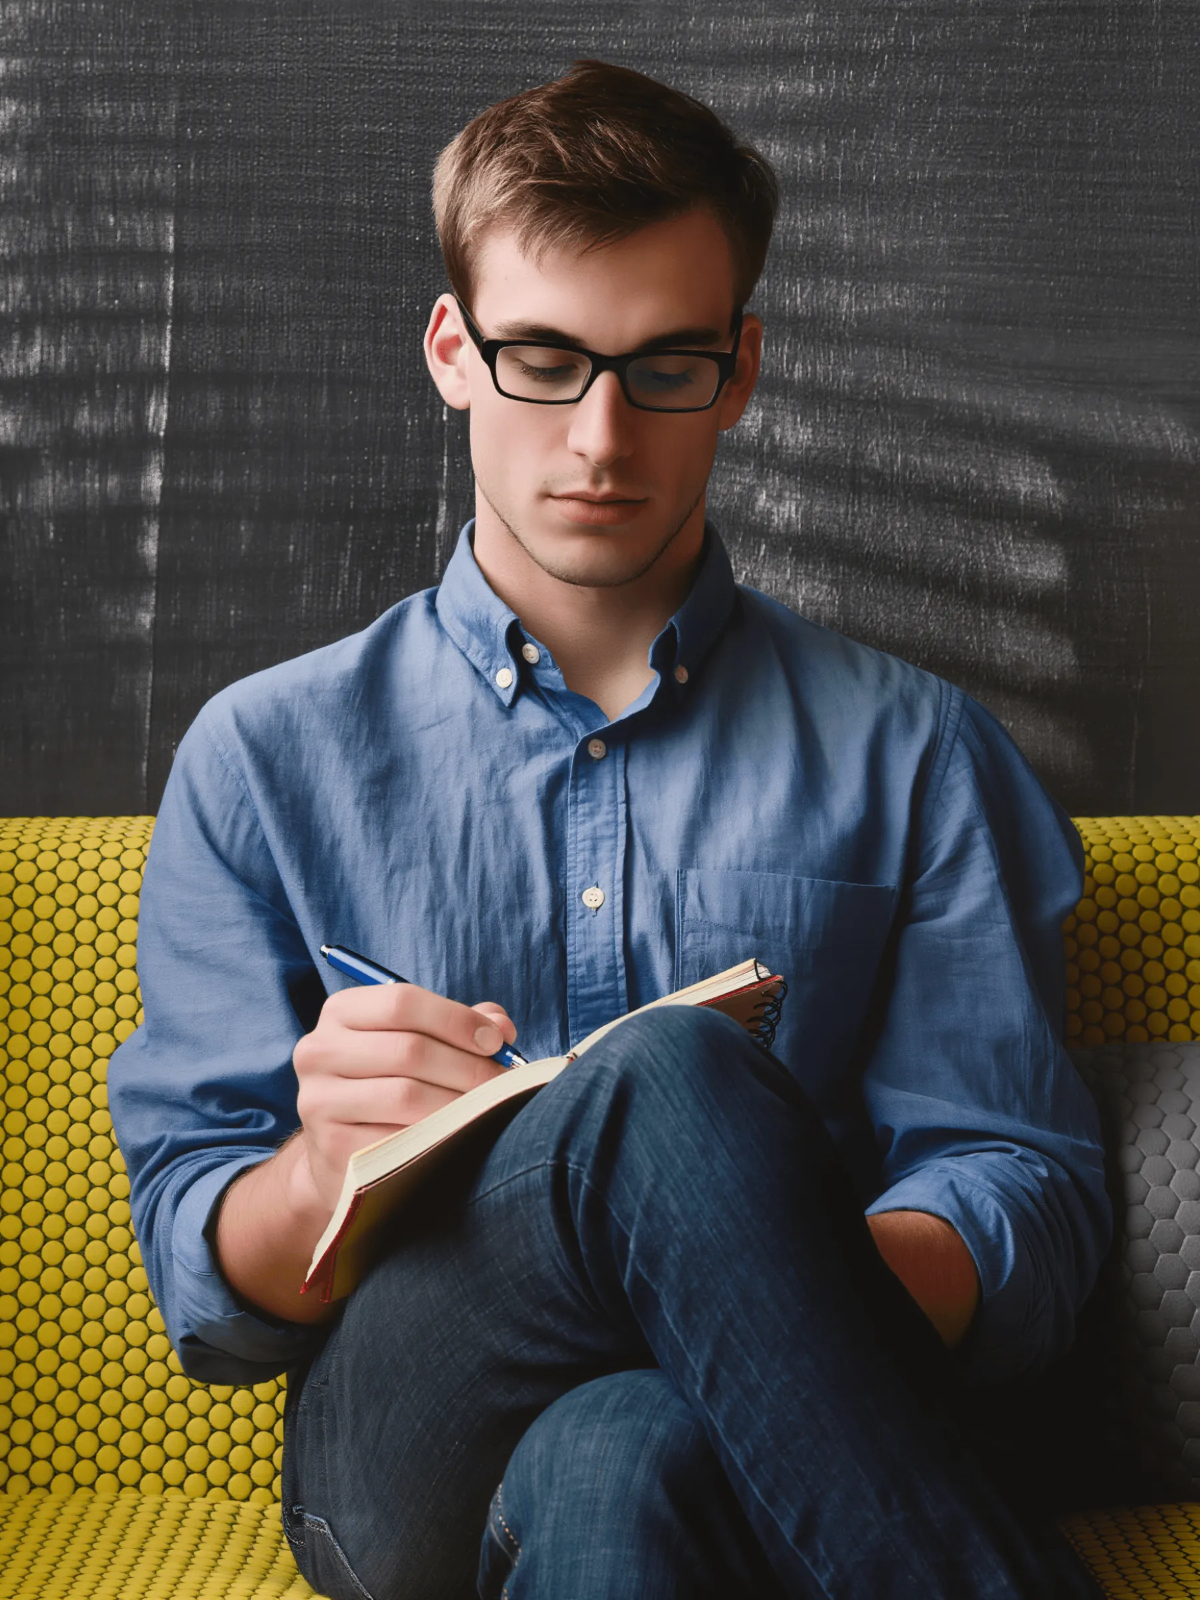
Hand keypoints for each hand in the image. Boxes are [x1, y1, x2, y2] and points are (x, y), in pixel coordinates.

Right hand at [292, 983, 517, 1213]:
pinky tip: (458, 1139)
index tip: (495, 1041)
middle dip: (468, 1066)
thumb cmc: (391, 1083)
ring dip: (460, 1104)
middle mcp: (319, 1051)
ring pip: (406, 1096)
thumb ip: (460, 1026)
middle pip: (409, 1050)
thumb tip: (501, 1026)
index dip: (457, 1019)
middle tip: (503, 1083)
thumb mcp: (418, 1042)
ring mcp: (319, 1100)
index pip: (402, 1002)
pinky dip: (438, 1138)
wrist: (341, 1151)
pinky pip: (398, 1140)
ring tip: (489, 1110)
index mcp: (341, 1012)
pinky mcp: (331, 1146)